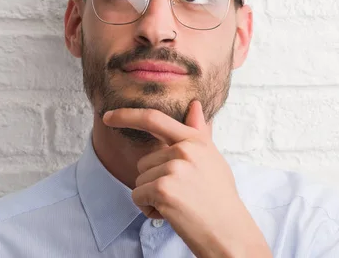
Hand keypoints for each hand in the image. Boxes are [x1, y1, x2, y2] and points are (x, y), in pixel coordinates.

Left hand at [102, 100, 271, 257]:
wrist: (230, 233)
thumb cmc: (220, 198)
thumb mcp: (213, 159)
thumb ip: (199, 132)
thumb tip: (195, 105)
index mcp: (195, 140)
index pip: (154, 119)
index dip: (127, 115)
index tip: (108, 117)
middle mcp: (184, 150)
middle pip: (144, 162)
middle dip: (155, 182)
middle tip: (183, 195)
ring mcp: (174, 168)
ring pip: (140, 180)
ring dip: (153, 197)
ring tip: (180, 205)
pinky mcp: (163, 189)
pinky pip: (137, 196)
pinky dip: (149, 210)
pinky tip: (172, 215)